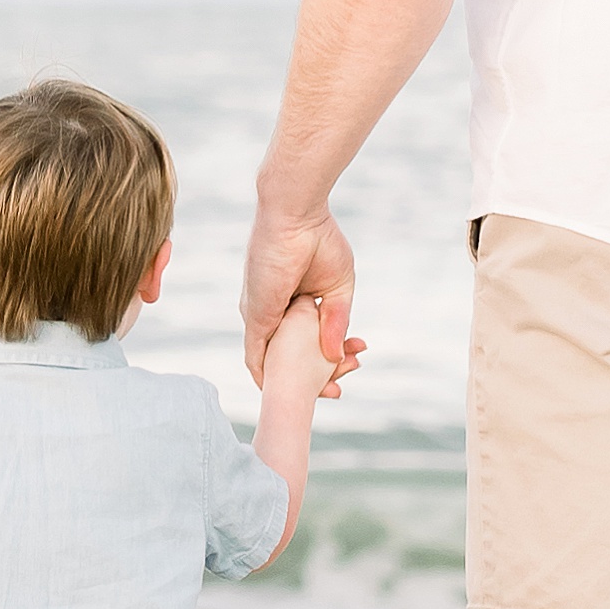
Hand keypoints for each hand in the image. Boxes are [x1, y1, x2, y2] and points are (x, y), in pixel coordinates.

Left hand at [243, 195, 357, 388]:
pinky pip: (256, 357)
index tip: (353, 366)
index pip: (306, 343)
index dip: (327, 362)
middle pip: (291, 358)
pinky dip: (272, 377)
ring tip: (329, 392)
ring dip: (301, 381)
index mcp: (292, 305)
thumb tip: (337, 356)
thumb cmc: (318, 240)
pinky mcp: (256, 317)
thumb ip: (336, 322)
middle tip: (341, 388)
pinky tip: (287, 392)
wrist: (296, 216)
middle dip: (317, 378)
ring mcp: (262, 317)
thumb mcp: (338, 289)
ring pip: (276, 362)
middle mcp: (274, 314)